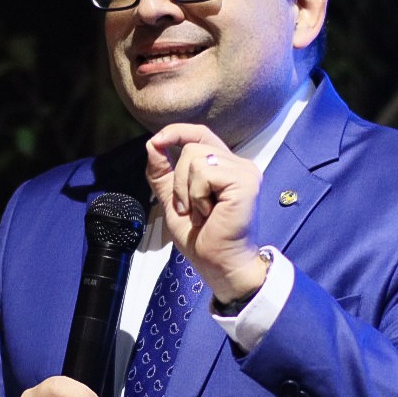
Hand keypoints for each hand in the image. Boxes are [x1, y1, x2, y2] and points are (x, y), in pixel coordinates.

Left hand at [146, 124, 267, 303]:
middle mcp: (237, 165)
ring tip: (202, 213)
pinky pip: (205, 173)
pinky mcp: (245, 181)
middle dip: (178, 181)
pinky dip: (198, 196)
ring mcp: (244, 171)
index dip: (177, 132)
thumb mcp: (174, 201)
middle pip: (192, 147)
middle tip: (191, 210)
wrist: (219, 264)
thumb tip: (152, 145)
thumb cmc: (204, 239)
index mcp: (224, 167)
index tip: (157, 142)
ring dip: (188, 192)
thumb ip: (162, 174)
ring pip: (195, 159)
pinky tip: (210, 213)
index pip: (200, 134)